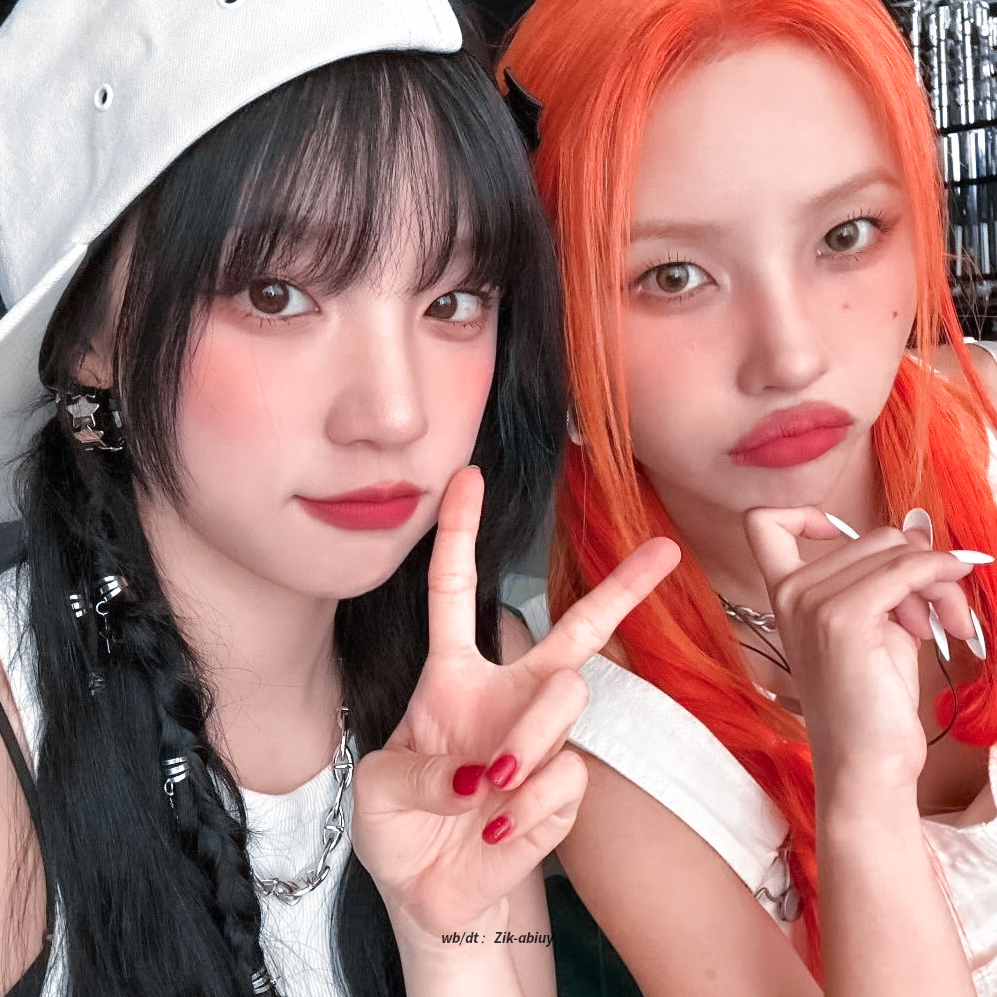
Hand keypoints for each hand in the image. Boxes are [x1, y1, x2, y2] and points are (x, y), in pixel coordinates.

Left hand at [351, 465, 679, 938]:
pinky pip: (566, 777)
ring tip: (491, 786)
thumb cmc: (396, 828)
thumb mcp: (376, 789)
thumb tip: (482, 771)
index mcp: (450, 677)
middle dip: (621, 587)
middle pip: (575, 629)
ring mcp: (541, 741)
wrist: (427, 894)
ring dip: (528, 739)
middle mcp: (507, 696)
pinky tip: (500, 831)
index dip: (460, 533)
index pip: (455, 589)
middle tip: (666, 551)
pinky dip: (528, 810)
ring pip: (568, 698)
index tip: (467, 476)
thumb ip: (419, 769)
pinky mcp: (563, 791)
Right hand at [744, 507, 976, 793]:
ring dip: (938, 580)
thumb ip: (888, 578)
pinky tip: (951, 615)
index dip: (805, 514)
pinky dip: (940, 577)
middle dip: (919, 563)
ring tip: (946, 624)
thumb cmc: (869, 703)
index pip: (765, 524)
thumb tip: (919, 527)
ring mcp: (812, 603)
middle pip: (871, 537)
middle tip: (941, 609)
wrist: (865, 762)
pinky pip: (906, 570)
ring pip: (894, 550)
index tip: (846, 538)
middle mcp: (790, 592)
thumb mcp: (875, 627)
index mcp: (785, 593)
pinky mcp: (842, 618)